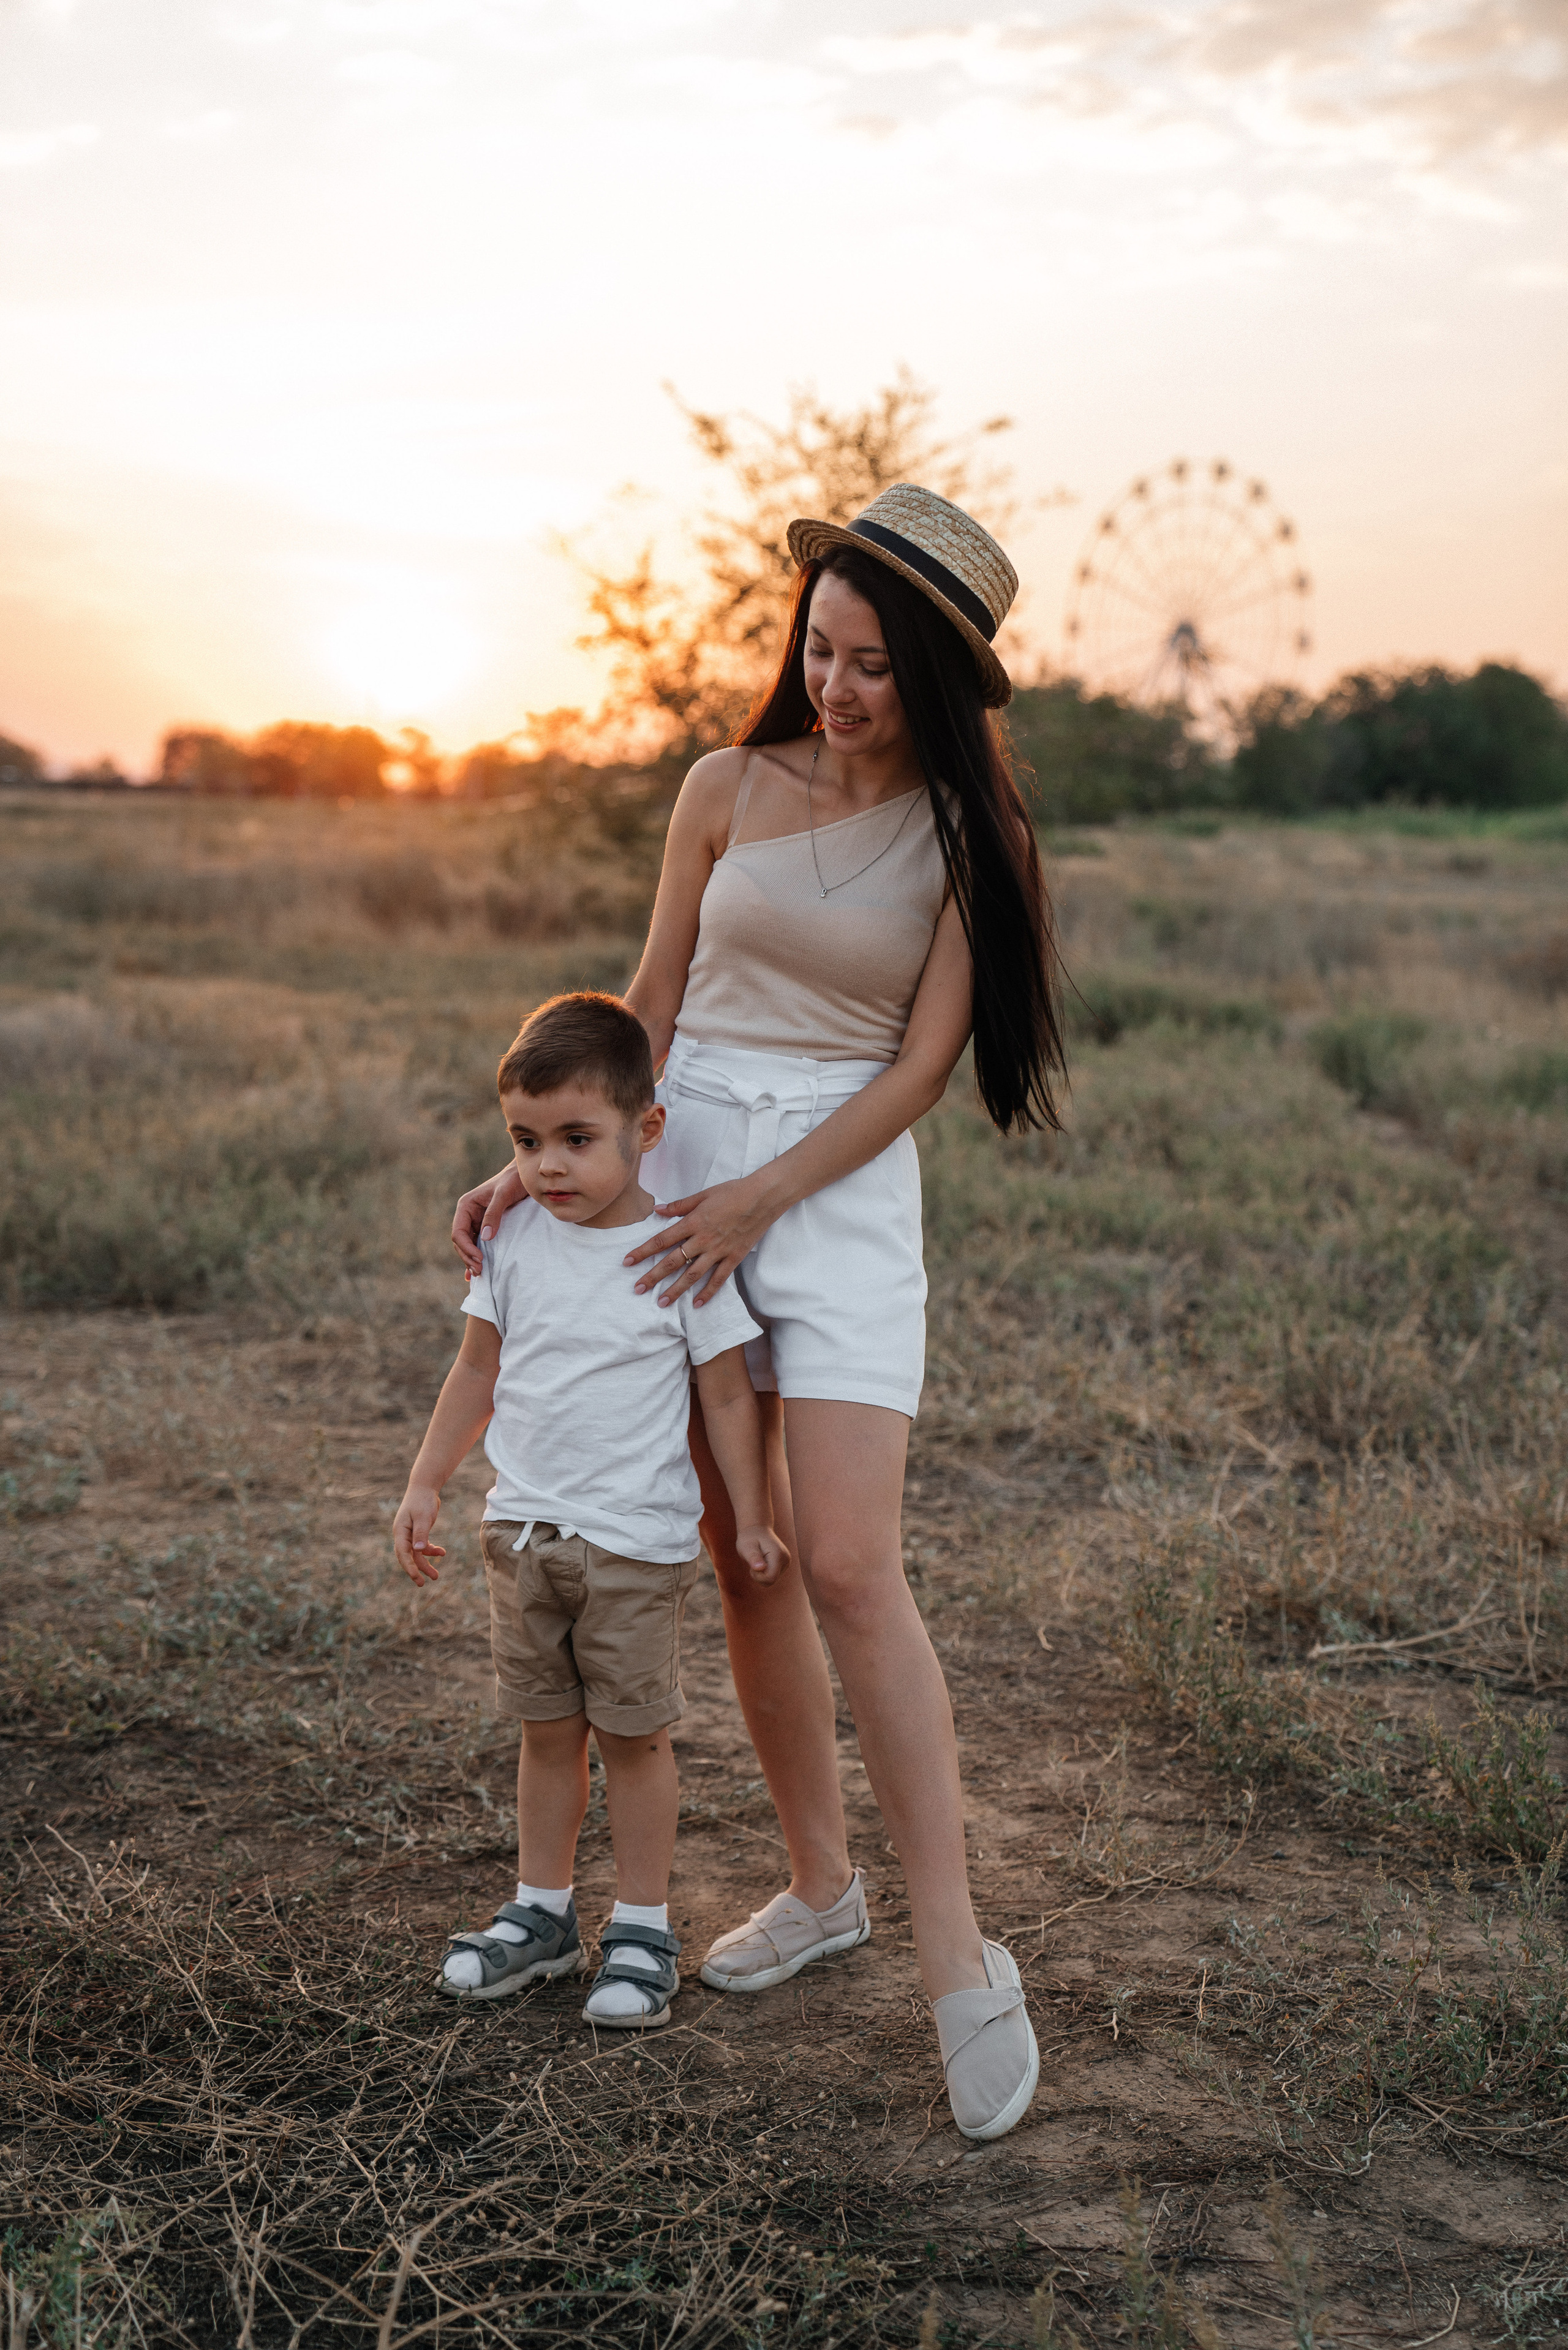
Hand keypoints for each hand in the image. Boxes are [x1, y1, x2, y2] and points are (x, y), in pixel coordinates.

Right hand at [393, 1486, 445, 1584]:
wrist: (424, 1487)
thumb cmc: (422, 1500)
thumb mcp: (423, 1517)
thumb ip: (421, 1533)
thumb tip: (418, 1551)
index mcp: (400, 1531)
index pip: (402, 1553)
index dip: (409, 1567)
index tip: (417, 1577)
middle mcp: (403, 1534)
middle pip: (408, 1557)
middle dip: (416, 1570)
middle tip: (423, 1584)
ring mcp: (410, 1534)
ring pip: (416, 1554)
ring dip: (426, 1563)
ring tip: (436, 1576)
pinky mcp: (418, 1532)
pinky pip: (423, 1546)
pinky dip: (431, 1550)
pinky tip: (442, 1552)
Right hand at [451, 1162, 524, 1275]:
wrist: (524, 1176)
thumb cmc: (513, 1181)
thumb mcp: (504, 1195)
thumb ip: (494, 1214)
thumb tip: (485, 1238)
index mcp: (466, 1205)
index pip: (458, 1232)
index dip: (466, 1248)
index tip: (480, 1259)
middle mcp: (468, 1214)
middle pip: (461, 1242)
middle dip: (468, 1257)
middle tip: (480, 1271)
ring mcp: (476, 1221)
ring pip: (468, 1245)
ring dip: (471, 1259)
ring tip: (480, 1273)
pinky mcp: (486, 1226)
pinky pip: (477, 1244)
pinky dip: (475, 1256)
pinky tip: (474, 1272)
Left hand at [623, 1176, 776, 1306]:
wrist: (763, 1197)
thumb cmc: (733, 1192)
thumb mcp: (703, 1194)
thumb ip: (679, 1205)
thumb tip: (658, 1210)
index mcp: (693, 1222)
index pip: (661, 1240)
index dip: (643, 1252)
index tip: (627, 1262)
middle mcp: (702, 1239)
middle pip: (673, 1261)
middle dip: (653, 1276)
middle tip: (637, 1289)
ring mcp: (719, 1251)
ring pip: (693, 1275)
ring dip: (675, 1290)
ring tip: (661, 1302)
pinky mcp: (734, 1258)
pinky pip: (718, 1279)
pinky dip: (707, 1293)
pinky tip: (696, 1305)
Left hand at [734, 1523, 789, 1586]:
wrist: (756, 1530)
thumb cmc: (749, 1538)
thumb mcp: (746, 1547)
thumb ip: (753, 1557)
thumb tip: (760, 1568)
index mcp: (778, 1555)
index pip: (770, 1578)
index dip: (758, 1576)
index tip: (752, 1566)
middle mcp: (786, 1559)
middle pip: (771, 1581)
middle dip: (759, 1576)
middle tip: (753, 1562)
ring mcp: (786, 1562)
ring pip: (772, 1580)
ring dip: (761, 1574)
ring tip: (758, 1560)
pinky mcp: (784, 1564)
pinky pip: (772, 1577)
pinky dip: (764, 1573)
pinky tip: (762, 1561)